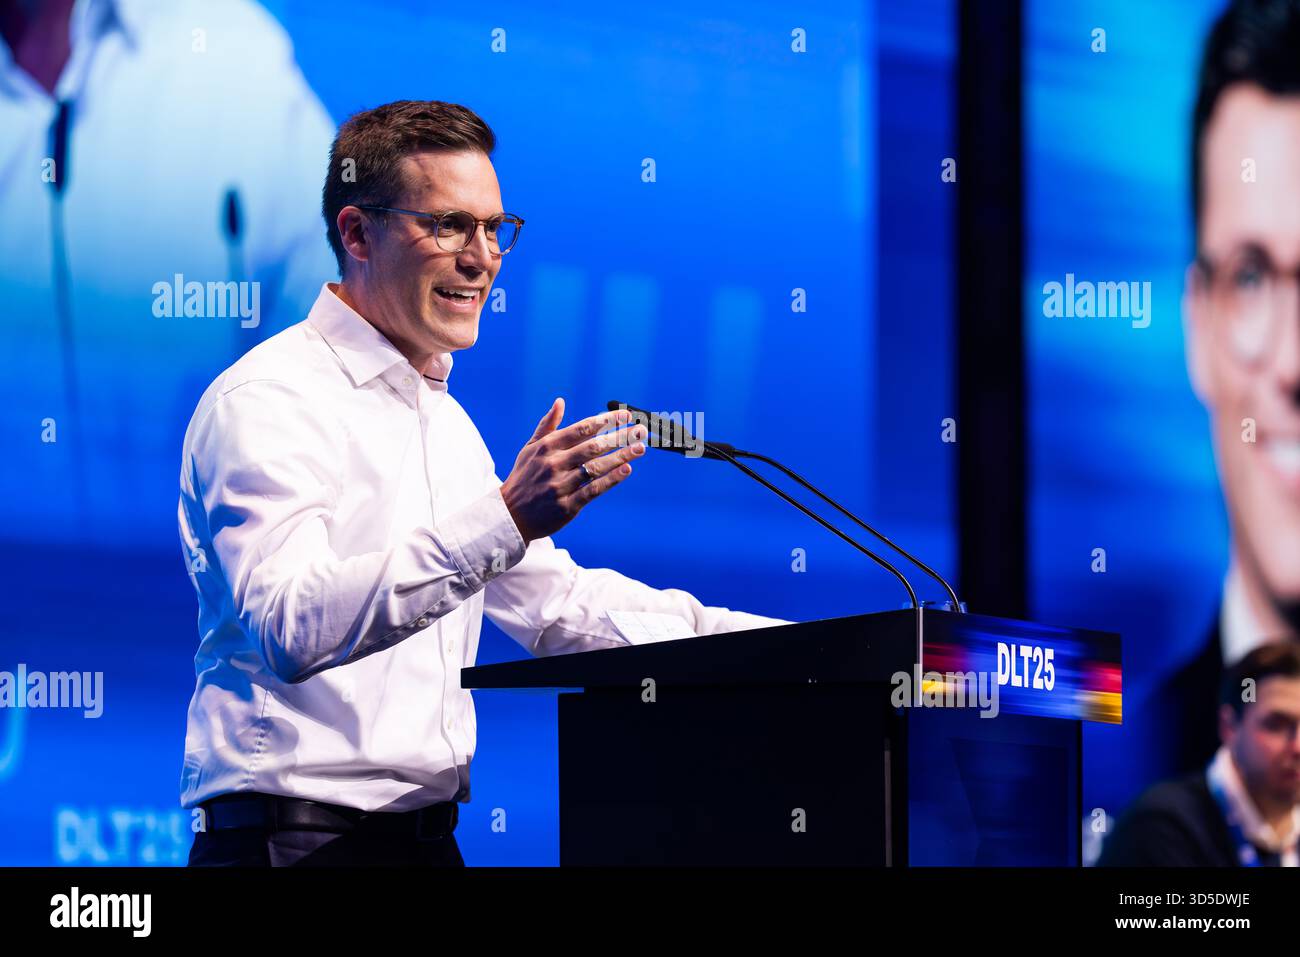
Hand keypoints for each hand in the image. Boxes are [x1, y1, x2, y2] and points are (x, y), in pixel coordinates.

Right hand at [500, 398, 646, 542]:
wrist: (510, 516)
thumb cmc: (523, 478)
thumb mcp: (529, 449)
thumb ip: (547, 426)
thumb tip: (560, 401)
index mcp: (546, 447)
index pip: (581, 429)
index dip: (606, 421)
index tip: (625, 415)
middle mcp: (553, 464)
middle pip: (593, 447)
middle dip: (620, 436)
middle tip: (640, 430)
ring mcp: (560, 485)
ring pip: (596, 468)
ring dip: (621, 456)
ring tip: (640, 447)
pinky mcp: (567, 506)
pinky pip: (593, 490)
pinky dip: (611, 479)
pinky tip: (627, 469)